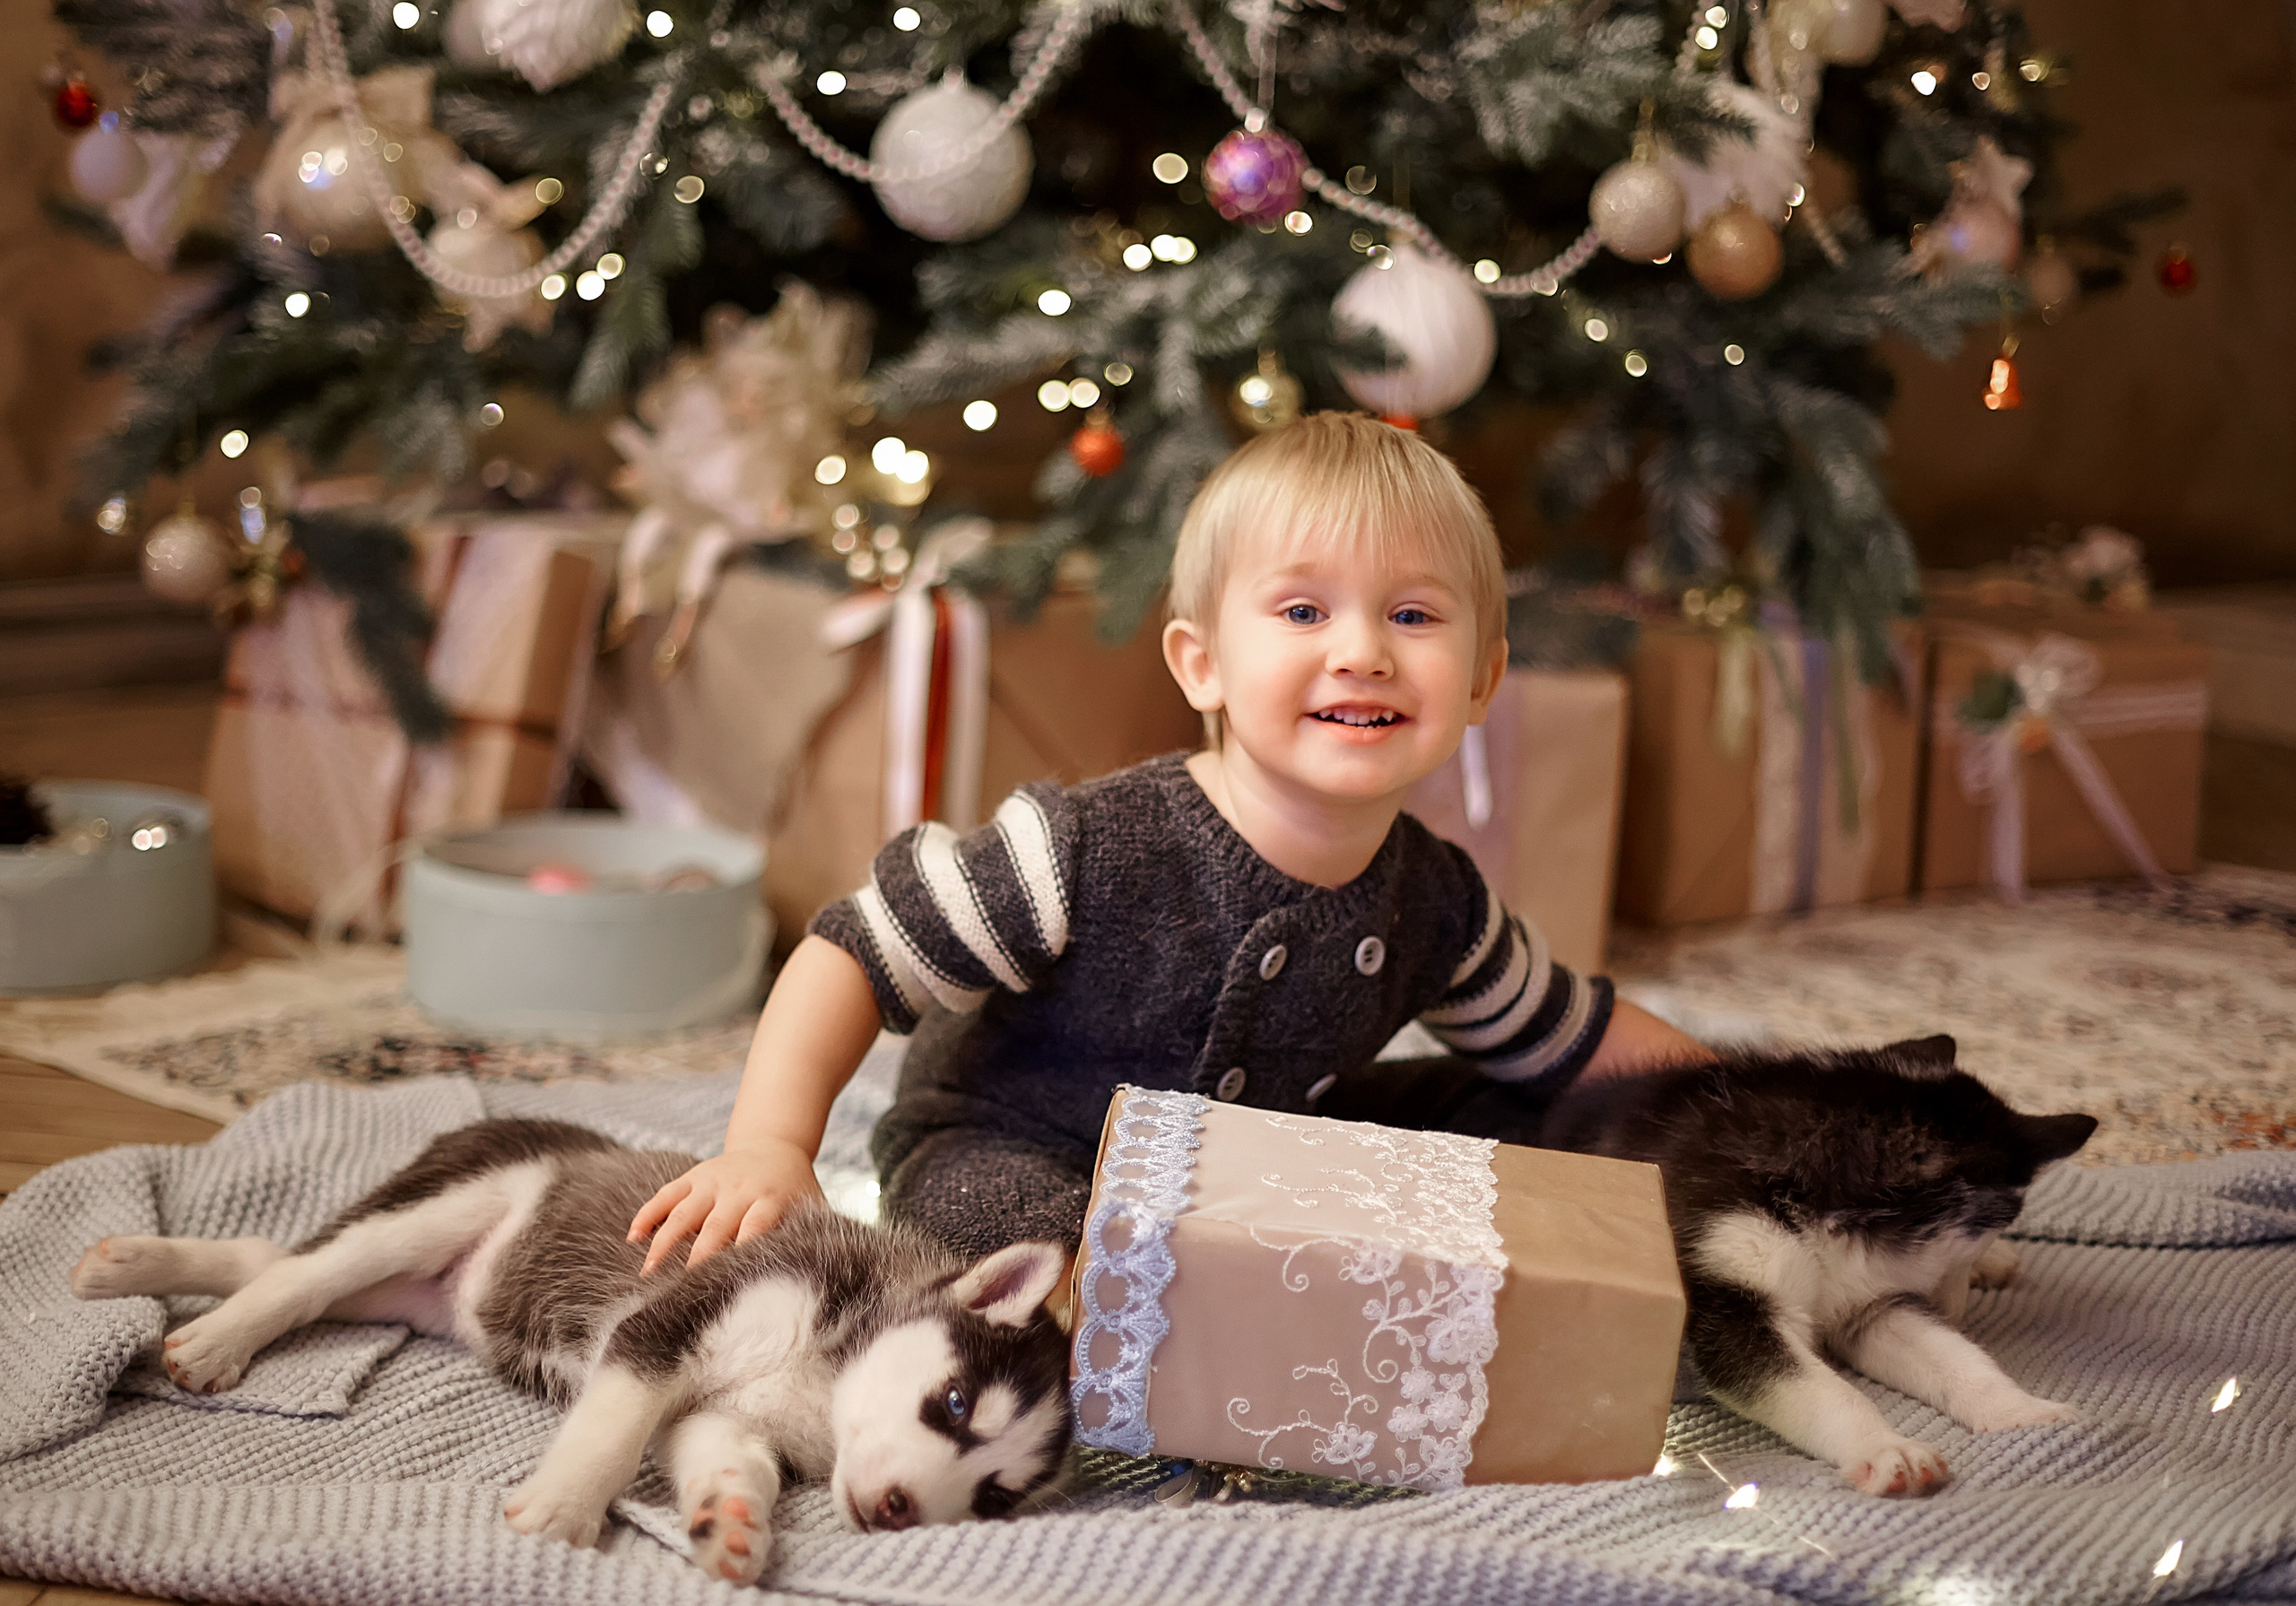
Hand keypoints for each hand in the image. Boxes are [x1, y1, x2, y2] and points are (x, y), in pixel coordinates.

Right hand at [627, 1139, 823, 1273]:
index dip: (741, 1253)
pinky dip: (648, 1214)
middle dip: (697, 1259)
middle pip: (715, 1226)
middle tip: (677, 1292)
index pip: (756, 1228)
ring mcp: (713, 1180)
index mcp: (772, 1200)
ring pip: (684, 1212)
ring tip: (647, 1273)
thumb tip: (827, 1281)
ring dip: (664, 1242)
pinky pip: (666, 1194)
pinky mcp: (693, 1176)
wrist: (775, 1146)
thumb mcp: (812, 1210)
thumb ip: (815, 1238)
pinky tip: (632, 1238)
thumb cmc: (796, 1192)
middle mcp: (740, 1189)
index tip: (727, 1284)